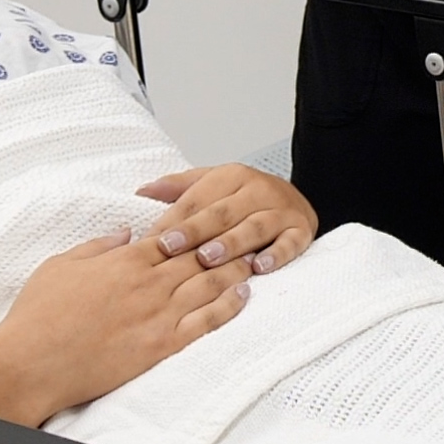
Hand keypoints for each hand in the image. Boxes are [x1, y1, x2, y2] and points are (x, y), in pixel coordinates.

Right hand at [0, 231, 248, 425]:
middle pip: (199, 258)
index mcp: (125, 260)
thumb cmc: (38, 315)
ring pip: (208, 286)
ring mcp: (157, 316)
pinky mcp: (160, 347)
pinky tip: (242, 297)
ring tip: (255, 260)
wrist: (31, 363)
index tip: (217, 220)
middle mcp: (147, 284)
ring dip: (234, 271)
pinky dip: (227, 308)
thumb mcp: (62, 265)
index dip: (198, 228)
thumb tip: (124, 234)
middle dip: (226, 244)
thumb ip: (98, 247)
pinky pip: (205, 324)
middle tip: (250, 234)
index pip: (173, 237)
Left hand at [133, 164, 318, 276]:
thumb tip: (142, 190)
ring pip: (253, 228)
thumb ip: (179, 188)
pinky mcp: (301, 231)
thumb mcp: (214, 185)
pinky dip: (276, 256)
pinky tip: (260, 268)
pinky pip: (289, 244)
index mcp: (232, 176)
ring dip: (230, 244)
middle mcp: (258, 190)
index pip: (197, 199)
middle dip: (195, 230)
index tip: (152, 240)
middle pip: (222, 212)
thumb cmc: (246, 198)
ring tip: (208, 259)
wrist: (296, 200)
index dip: (173, 220)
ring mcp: (282, 211)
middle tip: (171, 248)